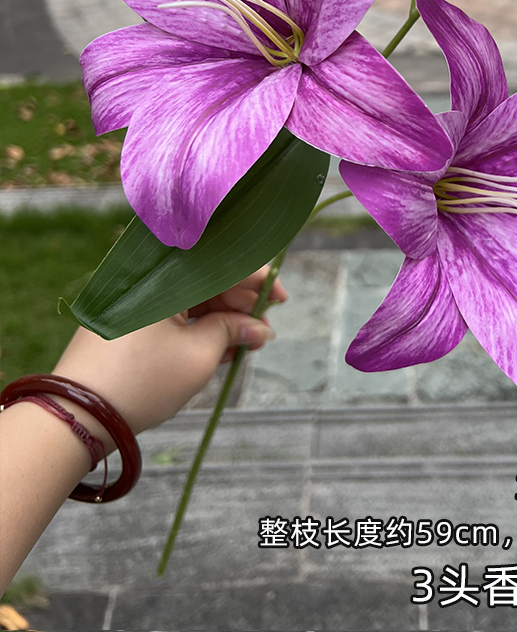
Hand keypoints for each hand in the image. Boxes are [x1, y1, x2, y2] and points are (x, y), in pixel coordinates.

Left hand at [53, 266, 285, 442]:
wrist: (77, 412)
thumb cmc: (142, 380)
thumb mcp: (198, 357)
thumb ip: (233, 332)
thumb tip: (260, 329)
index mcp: (165, 274)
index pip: (223, 262)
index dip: (257, 279)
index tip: (281, 300)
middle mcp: (147, 276)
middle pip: (206, 277)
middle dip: (240, 302)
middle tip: (262, 331)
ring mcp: (134, 297)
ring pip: (189, 295)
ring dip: (220, 316)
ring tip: (243, 345)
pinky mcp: (125, 317)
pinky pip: (170, 310)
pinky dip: (195, 324)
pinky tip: (217, 347)